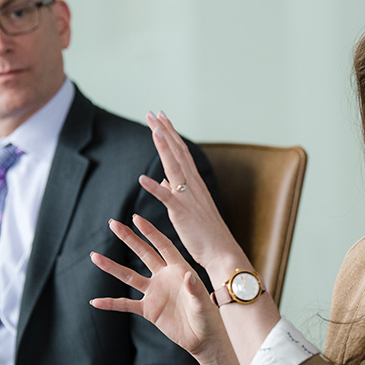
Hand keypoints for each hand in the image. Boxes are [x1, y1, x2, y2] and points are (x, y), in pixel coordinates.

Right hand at [91, 214, 229, 359]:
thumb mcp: (202, 302)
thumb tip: (188, 276)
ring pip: (129, 276)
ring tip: (94, 256)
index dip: (150, 232)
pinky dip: (111, 304)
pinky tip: (95, 301)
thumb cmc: (208, 317)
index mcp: (179, 269)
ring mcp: (154, 293)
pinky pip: (126, 305)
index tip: (136, 218)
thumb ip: (194, 290)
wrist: (202, 337)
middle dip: (128, 238)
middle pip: (143, 254)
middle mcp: (164, 277)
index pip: (162, 245)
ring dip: (112, 267)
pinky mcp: (149, 310)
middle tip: (113, 223)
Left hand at [141, 111, 244, 271]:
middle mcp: (193, 186)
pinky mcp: (183, 213)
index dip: (170, 134)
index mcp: (194, 184)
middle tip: (153, 113)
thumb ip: (176, 191)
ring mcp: (189, 198)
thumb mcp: (189, 208)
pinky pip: (167, 198)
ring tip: (154, 130)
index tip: (161, 118)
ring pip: (174, 167)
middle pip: (177, 153)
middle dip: (164, 132)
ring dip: (164, 148)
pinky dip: (155, 188)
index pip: (181, 152)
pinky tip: (143, 179)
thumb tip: (162, 179)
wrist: (221, 251)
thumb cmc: (205, 233)